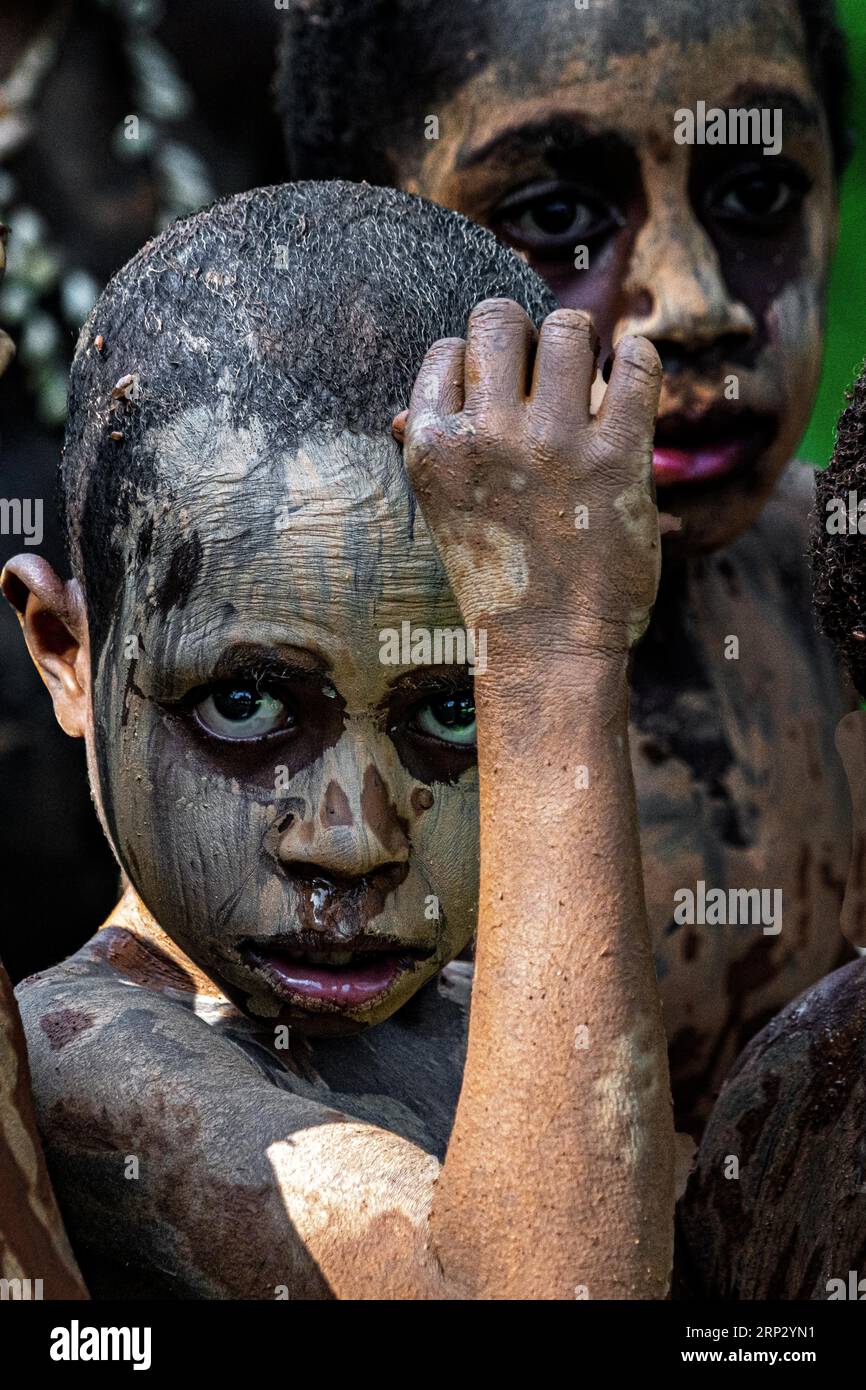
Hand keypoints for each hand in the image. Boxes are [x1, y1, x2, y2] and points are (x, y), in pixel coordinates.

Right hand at [401, 300, 661, 658]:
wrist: (547, 650)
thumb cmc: (496, 581)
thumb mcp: (442, 516)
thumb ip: (428, 454)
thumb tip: (403, 414)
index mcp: (433, 447)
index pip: (448, 350)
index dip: (477, 362)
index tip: (500, 393)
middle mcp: (486, 436)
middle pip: (499, 319)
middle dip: (523, 333)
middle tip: (545, 369)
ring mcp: (552, 444)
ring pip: (569, 328)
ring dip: (581, 345)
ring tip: (589, 377)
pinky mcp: (617, 457)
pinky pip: (636, 364)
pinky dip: (637, 362)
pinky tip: (629, 380)